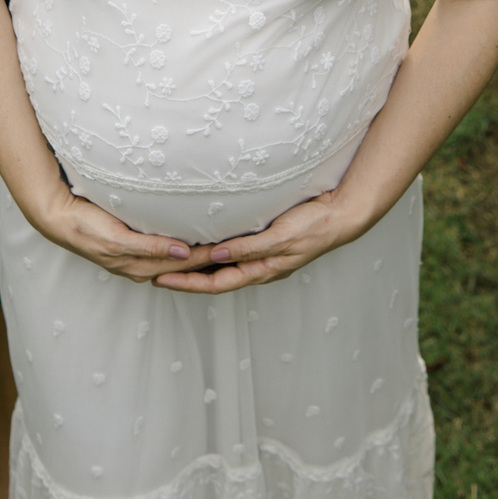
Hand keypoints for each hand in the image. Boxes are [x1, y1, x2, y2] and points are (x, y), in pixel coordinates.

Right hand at [38, 186, 214, 283]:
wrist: (60, 219)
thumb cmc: (86, 226)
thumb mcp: (118, 239)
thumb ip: (149, 247)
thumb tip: (182, 253)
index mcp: (139, 265)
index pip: (182, 264)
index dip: (206, 257)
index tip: (229, 248)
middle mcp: (140, 266)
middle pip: (182, 264)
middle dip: (207, 259)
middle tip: (234, 248)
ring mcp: (135, 259)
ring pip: (174, 261)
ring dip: (196, 256)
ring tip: (220, 246)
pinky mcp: (130, 249)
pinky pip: (161, 253)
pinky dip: (180, 249)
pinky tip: (190, 242)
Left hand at [154, 190, 356, 293]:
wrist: (340, 215)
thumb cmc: (313, 226)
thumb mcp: (280, 237)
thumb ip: (250, 248)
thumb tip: (218, 257)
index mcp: (262, 270)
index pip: (217, 283)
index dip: (188, 283)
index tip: (162, 279)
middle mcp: (260, 267)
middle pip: (216, 278)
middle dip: (187, 278)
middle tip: (157, 273)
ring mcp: (264, 256)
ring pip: (224, 267)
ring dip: (200, 267)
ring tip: (175, 261)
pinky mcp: (267, 242)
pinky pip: (234, 252)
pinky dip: (216, 252)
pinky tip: (207, 244)